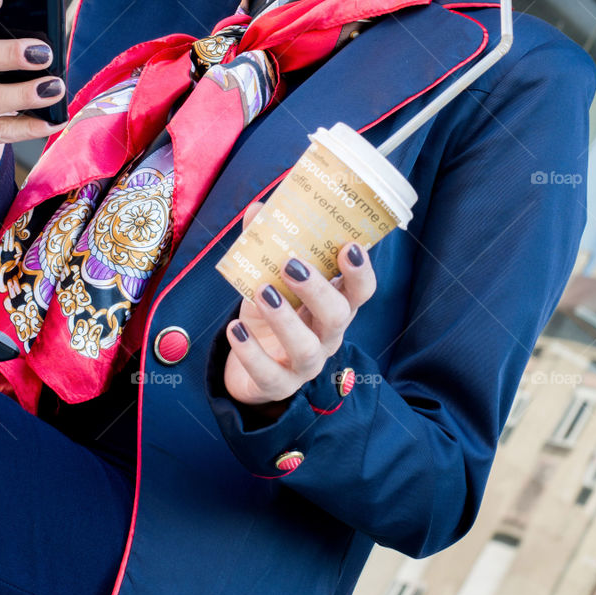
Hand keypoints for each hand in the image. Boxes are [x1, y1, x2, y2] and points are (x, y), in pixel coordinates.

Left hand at [222, 201, 376, 408]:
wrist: (248, 365)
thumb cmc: (271, 313)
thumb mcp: (270, 278)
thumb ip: (267, 243)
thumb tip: (257, 208)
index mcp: (334, 305)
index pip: (360, 291)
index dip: (360, 271)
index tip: (348, 245)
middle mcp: (327, 335)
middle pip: (338, 316)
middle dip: (318, 290)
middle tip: (291, 264)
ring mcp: (305, 365)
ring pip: (307, 349)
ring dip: (285, 320)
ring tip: (262, 292)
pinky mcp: (277, 386)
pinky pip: (269, 375)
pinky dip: (251, 352)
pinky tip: (235, 330)